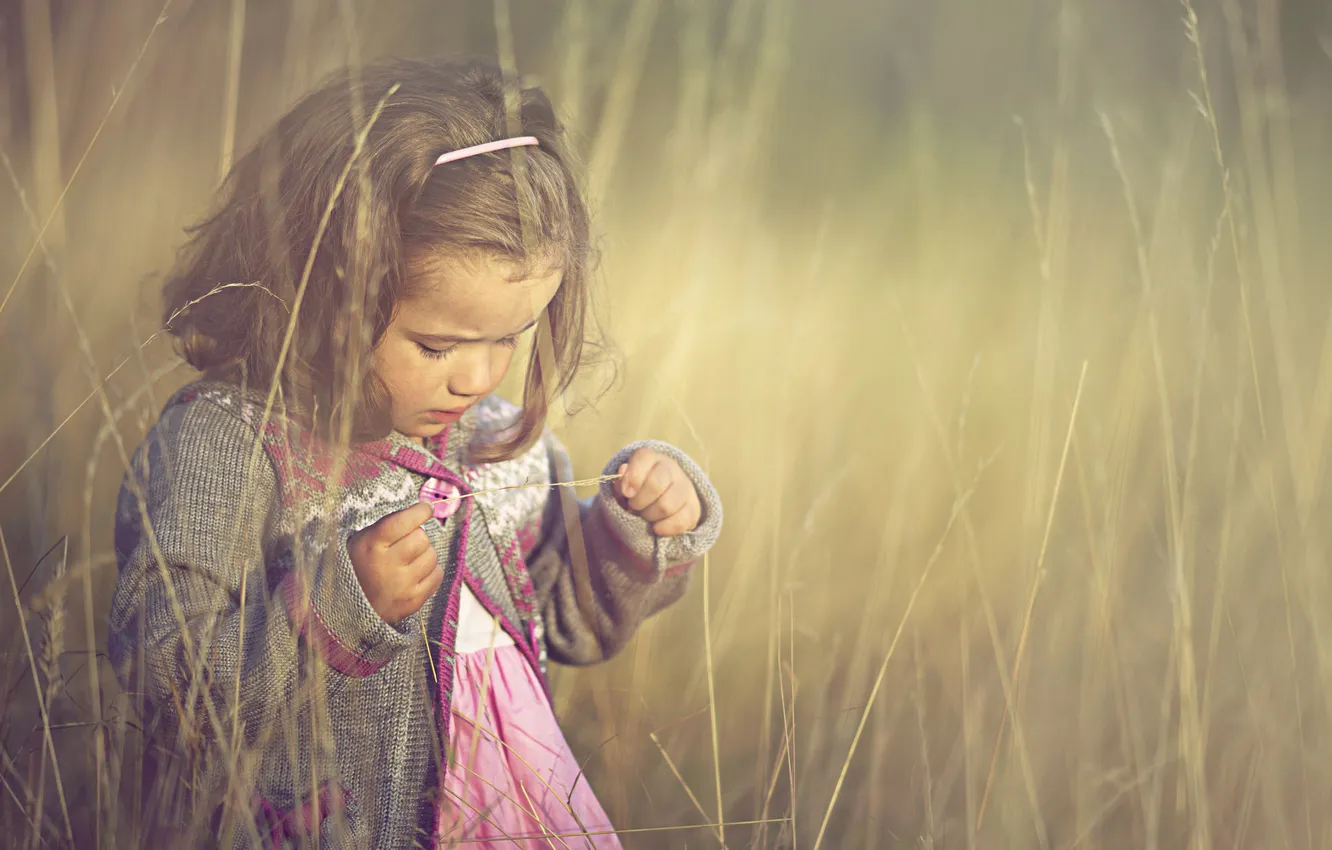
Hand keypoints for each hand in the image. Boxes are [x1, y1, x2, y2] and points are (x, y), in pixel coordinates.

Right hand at [347, 501, 442, 622]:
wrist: (350, 606)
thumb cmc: (361, 565)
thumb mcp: (363, 540)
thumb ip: (389, 525)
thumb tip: (424, 510)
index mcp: (371, 546)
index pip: (403, 522)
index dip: (419, 512)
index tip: (426, 509)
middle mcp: (386, 565)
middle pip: (422, 538)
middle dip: (418, 536)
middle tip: (407, 543)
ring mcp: (401, 586)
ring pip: (432, 556)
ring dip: (425, 554)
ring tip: (410, 561)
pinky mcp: (413, 601)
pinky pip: (437, 575)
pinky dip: (430, 572)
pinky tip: (416, 574)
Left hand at [614, 448, 701, 536]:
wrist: (662, 498)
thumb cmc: (637, 490)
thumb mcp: (624, 484)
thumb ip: (620, 481)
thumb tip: (622, 472)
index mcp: (651, 459)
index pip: (644, 458)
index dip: (633, 476)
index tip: (626, 493)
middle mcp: (671, 468)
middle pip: (655, 484)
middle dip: (639, 502)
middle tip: (634, 507)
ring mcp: (685, 487)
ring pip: (667, 505)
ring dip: (650, 516)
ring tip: (646, 515)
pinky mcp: (694, 507)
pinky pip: (681, 521)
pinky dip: (665, 528)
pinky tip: (657, 527)